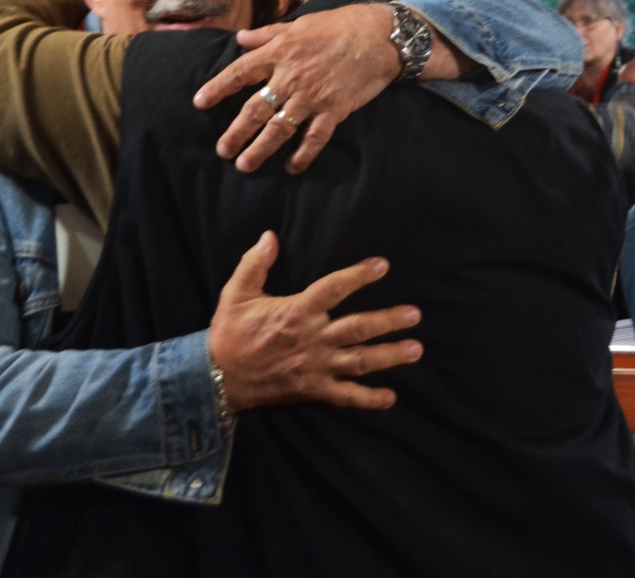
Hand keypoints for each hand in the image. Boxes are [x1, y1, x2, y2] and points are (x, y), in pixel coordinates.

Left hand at [193, 4, 466, 174]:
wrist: (380, 37)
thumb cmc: (340, 25)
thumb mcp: (300, 24)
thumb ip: (268, 34)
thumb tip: (241, 39)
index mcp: (279, 53)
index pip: (240, 73)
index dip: (218, 88)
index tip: (200, 102)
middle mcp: (290, 78)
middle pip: (255, 109)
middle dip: (236, 132)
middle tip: (222, 150)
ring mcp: (311, 97)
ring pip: (279, 128)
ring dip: (260, 149)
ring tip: (245, 165)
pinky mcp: (334, 110)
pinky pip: (314, 138)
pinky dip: (303, 154)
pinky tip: (293, 168)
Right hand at [209, 231, 422, 410]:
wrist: (217, 378)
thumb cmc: (229, 333)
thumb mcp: (235, 293)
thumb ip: (255, 263)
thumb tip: (270, 236)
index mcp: (296, 312)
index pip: (333, 289)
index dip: (358, 276)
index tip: (382, 265)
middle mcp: (312, 339)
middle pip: (357, 328)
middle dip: (388, 321)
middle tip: (415, 314)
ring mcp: (315, 367)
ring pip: (359, 361)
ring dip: (389, 356)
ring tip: (417, 349)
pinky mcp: (312, 390)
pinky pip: (344, 396)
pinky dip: (368, 399)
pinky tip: (390, 398)